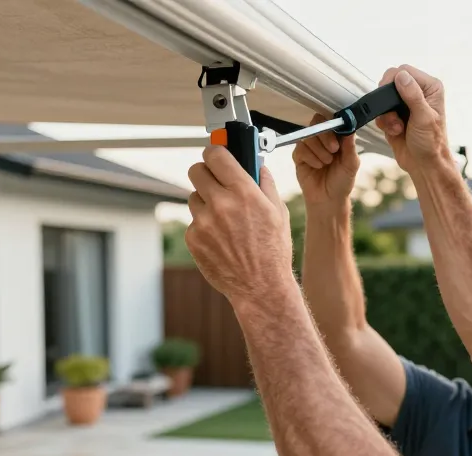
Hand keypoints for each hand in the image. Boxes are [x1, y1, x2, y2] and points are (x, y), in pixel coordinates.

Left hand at [185, 146, 293, 304]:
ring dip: (205, 202)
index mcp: (244, 192)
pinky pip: (193, 222)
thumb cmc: (273, 251)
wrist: (260, 287)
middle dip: (206, 173)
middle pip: (196, 170)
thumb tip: (257, 165)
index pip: (215, 154)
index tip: (216, 155)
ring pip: (194, 197)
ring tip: (225, 219)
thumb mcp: (278, 212)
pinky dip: (204, 226)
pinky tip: (221, 239)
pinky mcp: (193, 239)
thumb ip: (266, 183)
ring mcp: (203, 222)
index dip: (215, 152)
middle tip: (216, 181)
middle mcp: (221, 204)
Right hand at [293, 113, 361, 207]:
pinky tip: (317, 166)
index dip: (334, 124)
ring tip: (326, 163)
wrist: (329, 199)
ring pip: (309, 136)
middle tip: (334, 150)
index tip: (339, 134)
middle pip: (317, 123)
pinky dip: (311, 158)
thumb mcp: (351, 164)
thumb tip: (350, 128)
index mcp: (337, 137)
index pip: (332, 120)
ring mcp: (309, 147)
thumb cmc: (341, 182)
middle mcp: (322, 139)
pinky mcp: (299, 156)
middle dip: (326, 136)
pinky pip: (300, 148)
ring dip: (319, 151)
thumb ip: (350, 146)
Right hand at [375, 65, 451, 173]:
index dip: (393, 81)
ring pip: (383, 99)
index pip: (405, 71)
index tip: (389, 97)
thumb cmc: (431, 144)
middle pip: (391, 82)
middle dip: (388, 101)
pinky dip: (384, 122)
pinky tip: (395, 131)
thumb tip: (401, 75)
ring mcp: (405, 105)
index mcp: (430, 88)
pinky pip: (381, 112)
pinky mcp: (395, 116)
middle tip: (394, 115)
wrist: (424, 165)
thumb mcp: (424, 118)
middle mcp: (418, 93)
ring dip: (386, 115)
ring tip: (397, 127)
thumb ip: (413, 96)